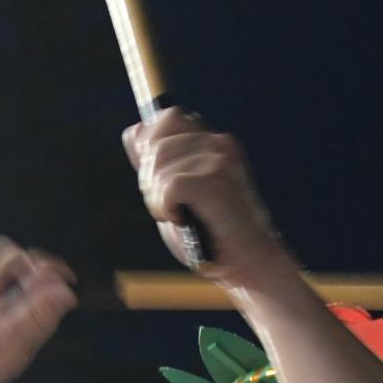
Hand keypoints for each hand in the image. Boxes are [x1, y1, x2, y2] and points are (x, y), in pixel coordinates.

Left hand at [122, 109, 294, 291]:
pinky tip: (183, 221)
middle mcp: (219, 143)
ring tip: (180, 216)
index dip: (151, 149)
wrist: (249, 264)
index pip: (167, 118)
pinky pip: (169, 186)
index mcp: (212, 142)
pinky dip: (166, 208)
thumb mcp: (175, 195)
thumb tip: (133, 131)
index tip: (161, 184)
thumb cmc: (212, 235)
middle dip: (150, 179)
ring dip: (158, 198)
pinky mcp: (216, 181)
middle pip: (156, 142)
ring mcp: (220, 159)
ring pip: (159, 164)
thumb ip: (156, 163)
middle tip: (170, 206)